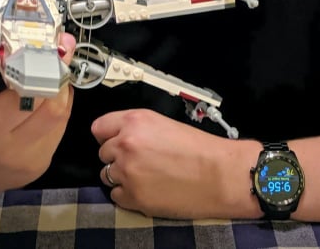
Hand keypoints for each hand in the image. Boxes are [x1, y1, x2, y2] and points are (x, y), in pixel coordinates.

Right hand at [0, 0, 76, 192]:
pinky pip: (60, 124)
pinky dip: (61, 101)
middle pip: (24, 93)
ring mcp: (13, 155)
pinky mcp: (36, 164)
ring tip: (59, 63)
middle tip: (58, 42)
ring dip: (60, 82)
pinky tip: (53, 90)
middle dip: (47, 63)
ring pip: (53, 110)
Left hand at [92, 108, 246, 218]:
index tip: (115, 140)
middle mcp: (126, 145)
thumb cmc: (200, 149)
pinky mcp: (133, 197)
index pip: (99, 128)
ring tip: (145, 177)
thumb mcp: (164, 124)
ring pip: (107, 175)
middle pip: (102, 153)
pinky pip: (116, 196)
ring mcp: (127, 173)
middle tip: (140, 161)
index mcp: (135, 122)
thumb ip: (137, 128)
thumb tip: (118, 137)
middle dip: (117, 157)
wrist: (220, 175)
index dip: (108, 135)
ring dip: (121, 176)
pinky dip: (128, 195)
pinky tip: (148, 190)